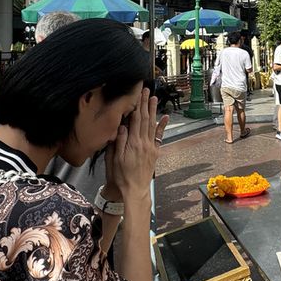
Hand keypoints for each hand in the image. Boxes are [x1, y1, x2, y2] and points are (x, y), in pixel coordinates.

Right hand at [105, 88, 168, 212]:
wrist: (135, 189)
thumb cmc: (121, 176)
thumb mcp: (115, 159)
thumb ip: (119, 141)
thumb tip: (122, 125)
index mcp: (133, 143)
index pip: (136, 120)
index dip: (137, 106)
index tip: (137, 95)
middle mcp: (144, 143)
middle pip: (145, 119)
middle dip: (145, 104)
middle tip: (146, 91)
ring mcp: (151, 147)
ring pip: (152, 125)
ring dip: (153, 110)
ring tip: (154, 98)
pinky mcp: (154, 152)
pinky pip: (159, 136)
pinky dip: (162, 126)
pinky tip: (165, 117)